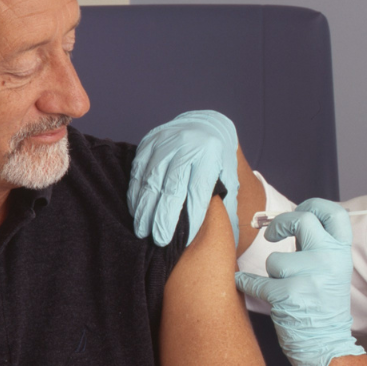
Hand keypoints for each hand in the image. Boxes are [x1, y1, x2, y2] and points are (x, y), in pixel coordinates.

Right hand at [128, 110, 239, 246]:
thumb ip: (228, 203)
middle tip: (159, 240)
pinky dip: (136, 193)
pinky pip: (138, 171)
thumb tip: (230, 237)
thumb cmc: (218, 158)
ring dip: (145, 208)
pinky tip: (136, 211)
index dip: (192, 217)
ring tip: (143, 231)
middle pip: (172, 187)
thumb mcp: (230, 175)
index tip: (185, 240)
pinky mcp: (148, 142)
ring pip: (151, 180)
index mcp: (210, 155)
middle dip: (164, 217)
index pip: (198, 191)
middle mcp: (186, 146)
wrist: (206, 124)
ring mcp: (165, 143)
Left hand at [235, 198, 364, 365]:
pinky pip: (257, 281)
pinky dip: (246, 283)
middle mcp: (330, 260)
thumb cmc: (321, 305)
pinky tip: (244, 284)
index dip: (314, 204)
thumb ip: (314, 245)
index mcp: (342, 253)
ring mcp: (311, 278)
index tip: (298, 209)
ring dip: (271, 272)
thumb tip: (286, 219)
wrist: (325, 345)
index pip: (335, 213)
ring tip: (280, 286)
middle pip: (302, 220)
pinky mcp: (289, 296)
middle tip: (270, 234)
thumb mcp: (329, 269)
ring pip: (275, 259)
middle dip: (279, 224)